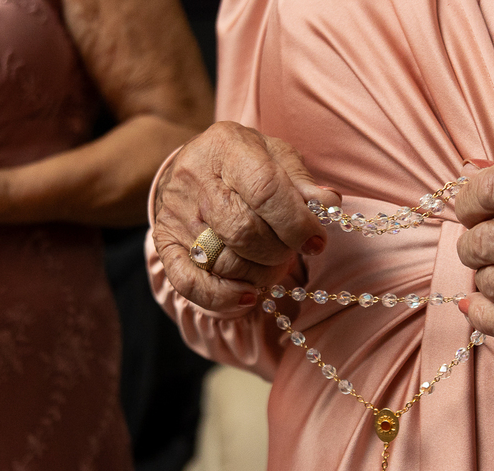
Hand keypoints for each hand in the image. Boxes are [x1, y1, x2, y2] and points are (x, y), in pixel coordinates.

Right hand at [151, 121, 339, 311]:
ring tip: (272, 266)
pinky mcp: (165, 243)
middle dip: (279, 251)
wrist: (190, 165)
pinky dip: (222, 298)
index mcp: (227, 148)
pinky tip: (247, 296)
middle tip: (290, 251)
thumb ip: (300, 180)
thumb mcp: (274, 156)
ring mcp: (176, 214)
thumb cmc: (243, 163)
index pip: (265, 190)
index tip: (316, 242)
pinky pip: (190, 283)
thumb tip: (328, 203)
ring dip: (260, 275)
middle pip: (243, 231)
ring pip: (223, 262)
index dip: (296, 223)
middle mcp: (195, 179)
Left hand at [454, 158, 493, 347]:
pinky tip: (479, 303)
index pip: (493, 189)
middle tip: (487, 238)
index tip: (473, 204)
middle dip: (473, 238)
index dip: (469, 198)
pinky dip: (482, 315)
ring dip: (486, 274)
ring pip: (489, 281)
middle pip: (483, 239)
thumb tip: (471, 169)